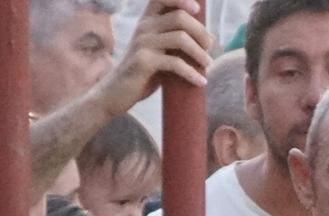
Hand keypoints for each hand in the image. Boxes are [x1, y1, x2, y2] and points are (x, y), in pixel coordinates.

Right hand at [92, 0, 211, 116]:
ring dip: (200, 53)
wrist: (117, 92)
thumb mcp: (160, 51)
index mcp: (147, 21)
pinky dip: (192, 73)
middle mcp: (144, 27)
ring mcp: (142, 43)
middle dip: (201, 32)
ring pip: (181, 38)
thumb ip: (177, 41)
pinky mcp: (143, 61)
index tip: (197, 10)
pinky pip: (175, 63)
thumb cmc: (144, 72)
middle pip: (180, 17)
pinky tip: (201, 82)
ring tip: (208, 66)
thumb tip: (211, 38)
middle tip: (210, 49)